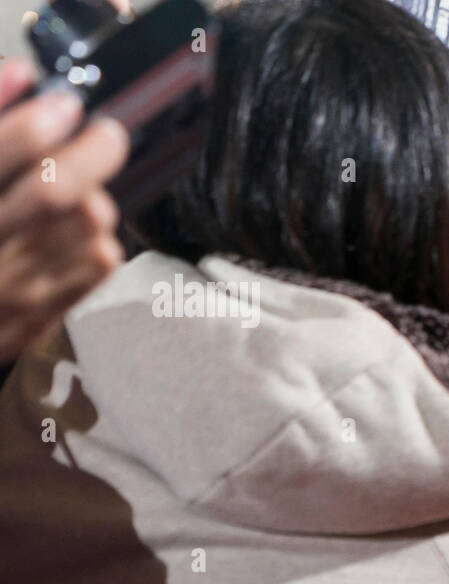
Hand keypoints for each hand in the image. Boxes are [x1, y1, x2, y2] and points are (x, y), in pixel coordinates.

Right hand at [0, 59, 128, 361]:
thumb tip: (20, 74)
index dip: (28, 129)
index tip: (61, 104)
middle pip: (49, 194)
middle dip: (87, 154)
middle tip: (105, 135)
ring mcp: (12, 289)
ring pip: (84, 225)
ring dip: (92, 198)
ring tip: (77, 193)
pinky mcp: (42, 314)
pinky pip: (99, 261)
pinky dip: (98, 237)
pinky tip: (75, 233)